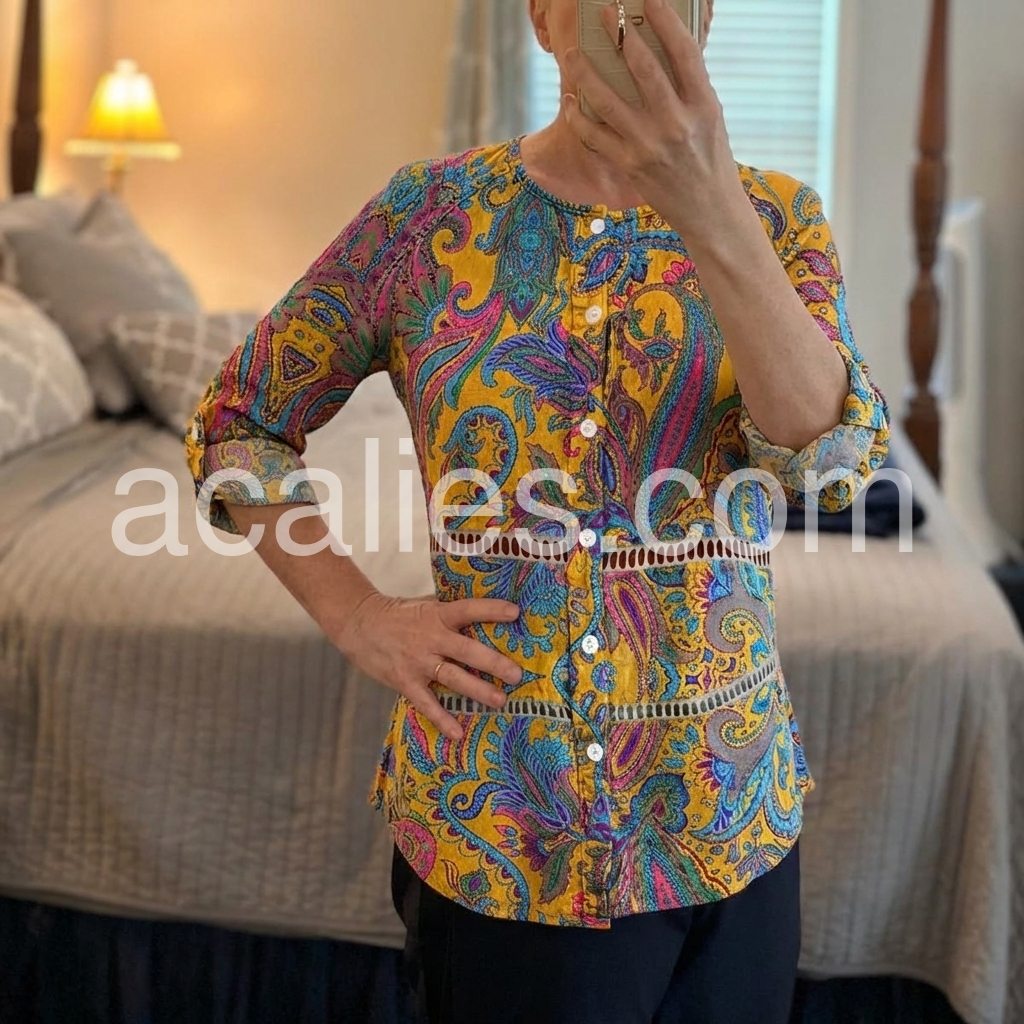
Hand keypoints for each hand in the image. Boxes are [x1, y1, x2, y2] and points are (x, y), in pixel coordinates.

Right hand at [335, 592, 522, 740]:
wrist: (360, 624)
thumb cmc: (400, 614)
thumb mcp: (426, 605)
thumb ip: (450, 611)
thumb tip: (487, 612)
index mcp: (438, 614)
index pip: (469, 609)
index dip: (491, 610)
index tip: (515, 613)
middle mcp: (431, 638)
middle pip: (467, 650)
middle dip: (493, 663)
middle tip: (516, 674)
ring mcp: (418, 661)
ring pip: (452, 677)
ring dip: (477, 690)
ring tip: (500, 701)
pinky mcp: (405, 681)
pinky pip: (426, 703)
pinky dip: (441, 719)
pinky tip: (457, 733)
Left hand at [563, 0, 745, 238]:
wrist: (709, 211)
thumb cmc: (709, 159)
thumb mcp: (709, 118)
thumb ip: (688, 87)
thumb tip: (660, 52)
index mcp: (702, 105)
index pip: (683, 52)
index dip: (664, 20)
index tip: (647, 0)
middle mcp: (676, 123)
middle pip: (643, 68)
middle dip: (620, 35)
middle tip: (604, 13)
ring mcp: (649, 145)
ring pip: (608, 100)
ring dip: (585, 73)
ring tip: (572, 54)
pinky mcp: (630, 165)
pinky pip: (595, 136)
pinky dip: (578, 117)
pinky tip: (570, 101)